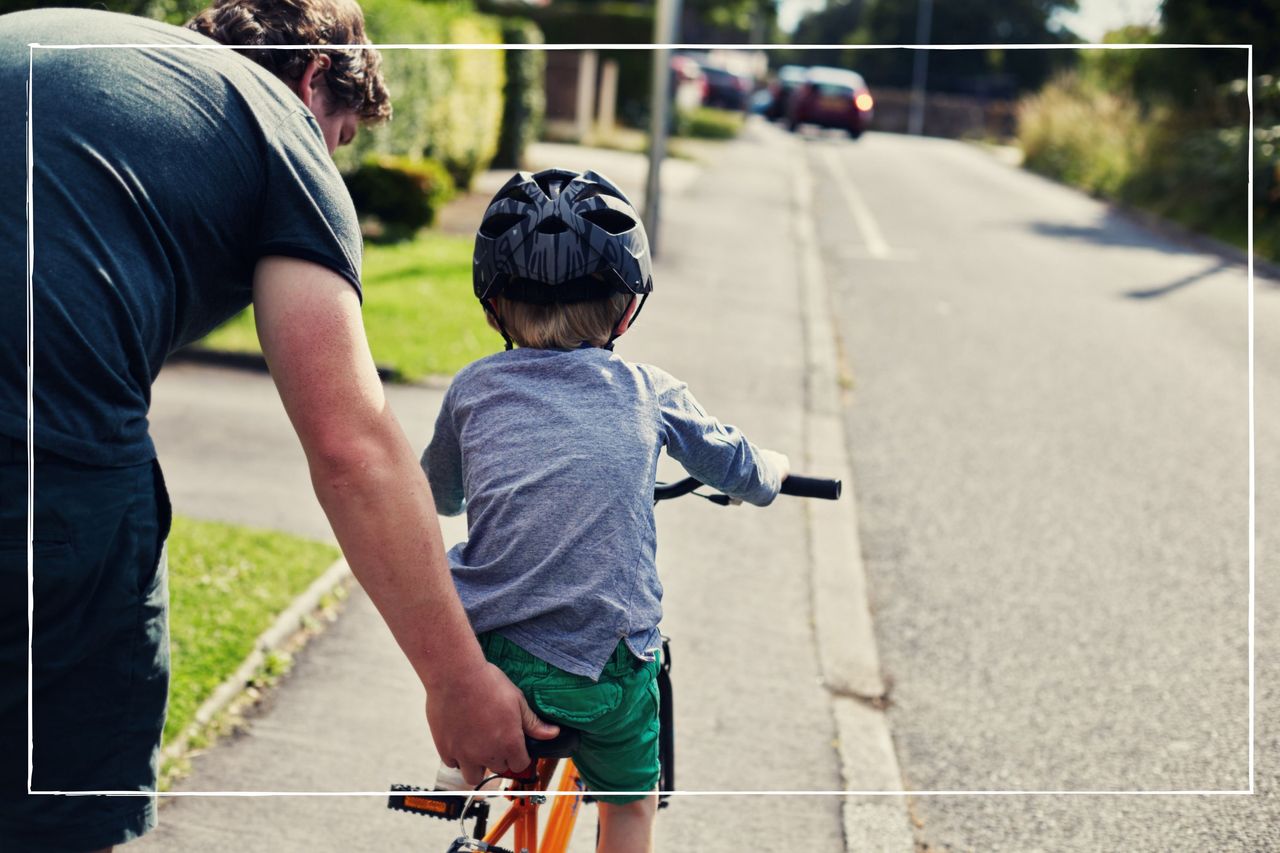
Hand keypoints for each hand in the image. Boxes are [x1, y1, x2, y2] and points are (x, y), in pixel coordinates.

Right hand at [426, 663, 559, 785]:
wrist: (455, 675)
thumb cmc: (487, 683)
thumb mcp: (517, 699)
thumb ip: (534, 723)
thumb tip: (552, 733)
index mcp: (509, 743)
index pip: (520, 765)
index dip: (519, 755)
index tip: (514, 745)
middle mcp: (488, 754)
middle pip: (499, 768)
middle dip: (499, 757)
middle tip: (494, 739)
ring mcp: (465, 754)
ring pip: (473, 776)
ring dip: (477, 766)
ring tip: (476, 747)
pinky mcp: (445, 749)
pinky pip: (452, 764)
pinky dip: (456, 757)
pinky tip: (460, 740)